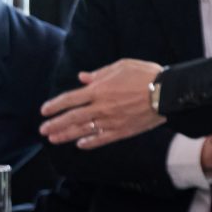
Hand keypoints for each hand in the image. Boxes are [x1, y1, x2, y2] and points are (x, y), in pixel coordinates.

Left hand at [41, 59, 164, 146]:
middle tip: (42, 130)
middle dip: (55, 124)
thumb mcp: (121, 66)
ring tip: (53, 140)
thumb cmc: (145, 75)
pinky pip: (103, 139)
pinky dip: (90, 143)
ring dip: (67, 135)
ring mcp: (111, 121)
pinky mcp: (123, 131)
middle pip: (72, 117)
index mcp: (99, 90)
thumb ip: (99, 74)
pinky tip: (80, 145)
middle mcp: (101, 107)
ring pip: (84, 130)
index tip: (44, 111)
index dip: (55, 105)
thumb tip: (82, 78)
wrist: (168, 93)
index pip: (70, 99)